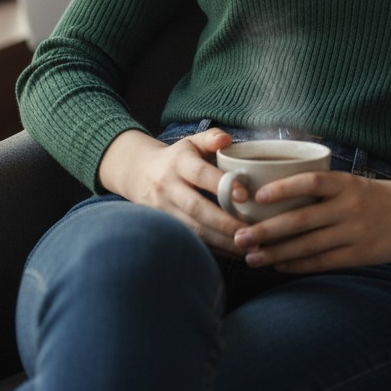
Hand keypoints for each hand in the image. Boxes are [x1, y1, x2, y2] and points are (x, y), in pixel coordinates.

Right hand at [97, 126, 254, 257]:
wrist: (140, 174)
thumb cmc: (178, 157)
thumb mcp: (192, 142)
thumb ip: (211, 138)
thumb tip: (226, 139)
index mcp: (178, 163)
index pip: (199, 174)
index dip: (221, 184)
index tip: (244, 196)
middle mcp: (168, 187)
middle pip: (196, 208)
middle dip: (224, 222)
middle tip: (250, 230)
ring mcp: (163, 210)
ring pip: (192, 229)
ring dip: (221, 240)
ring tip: (247, 246)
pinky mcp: (164, 227)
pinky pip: (190, 240)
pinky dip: (213, 248)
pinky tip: (234, 252)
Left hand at [229, 170, 390, 273]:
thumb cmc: (377, 197)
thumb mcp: (353, 184)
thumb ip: (323, 190)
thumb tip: (277, 196)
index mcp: (346, 184)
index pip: (310, 182)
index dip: (283, 188)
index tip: (257, 197)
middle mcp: (349, 207)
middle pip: (301, 219)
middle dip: (266, 230)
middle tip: (238, 237)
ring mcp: (355, 233)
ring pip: (307, 245)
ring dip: (275, 253)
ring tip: (251, 257)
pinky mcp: (360, 255)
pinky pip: (322, 262)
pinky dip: (297, 265)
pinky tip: (279, 266)